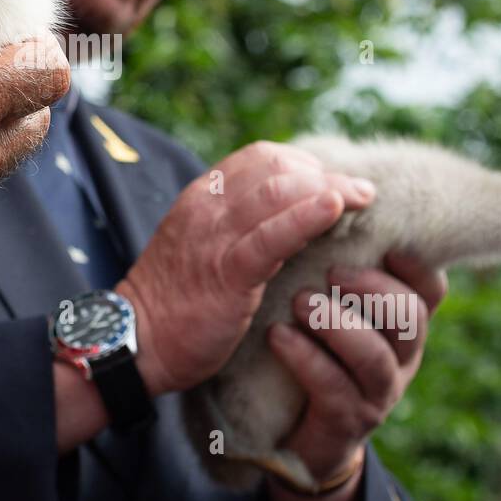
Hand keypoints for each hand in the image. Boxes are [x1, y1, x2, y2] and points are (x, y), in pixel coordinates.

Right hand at [116, 141, 377, 396]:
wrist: (138, 342)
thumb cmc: (177, 301)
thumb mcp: (202, 246)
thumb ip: (236, 225)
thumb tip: (287, 213)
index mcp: (201, 197)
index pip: (261, 157)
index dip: (305, 164)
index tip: (332, 184)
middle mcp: (207, 208)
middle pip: (276, 166)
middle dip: (325, 173)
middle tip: (361, 192)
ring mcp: (215, 238)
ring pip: (278, 192)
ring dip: (329, 188)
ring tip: (363, 198)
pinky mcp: (227, 272)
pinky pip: (271, 236)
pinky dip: (307, 217)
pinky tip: (336, 208)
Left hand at [266, 250, 448, 485]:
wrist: (295, 435)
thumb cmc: (316, 351)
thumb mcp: (335, 308)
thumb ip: (340, 268)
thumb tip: (330, 200)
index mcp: (403, 326)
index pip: (428, 291)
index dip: (415, 264)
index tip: (385, 240)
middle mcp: (400, 358)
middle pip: (410, 318)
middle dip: (373, 289)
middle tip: (331, 271)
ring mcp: (377, 394)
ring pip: (374, 356)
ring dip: (337, 323)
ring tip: (299, 302)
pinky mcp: (345, 422)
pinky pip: (334, 389)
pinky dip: (306, 357)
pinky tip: (277, 335)